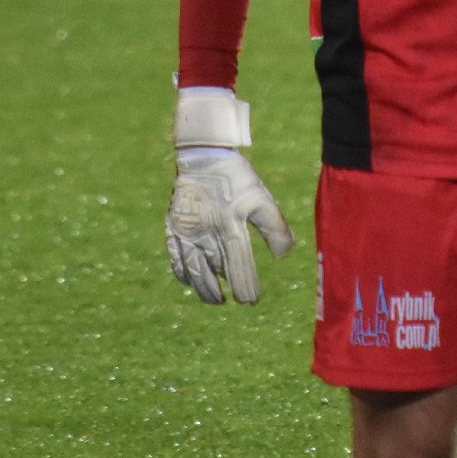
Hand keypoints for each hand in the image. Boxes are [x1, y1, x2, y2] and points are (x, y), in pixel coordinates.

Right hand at [164, 87, 292, 303]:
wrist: (202, 154)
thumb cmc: (236, 177)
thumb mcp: (261, 198)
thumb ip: (274, 227)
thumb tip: (283, 255)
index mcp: (230, 225)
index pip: (239, 265)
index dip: (245, 285)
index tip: (251, 301)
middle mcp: (206, 233)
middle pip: (216, 271)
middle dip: (227, 289)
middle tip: (236, 302)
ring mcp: (187, 232)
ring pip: (194, 269)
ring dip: (205, 287)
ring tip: (216, 299)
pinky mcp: (173, 228)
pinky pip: (175, 257)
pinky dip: (183, 273)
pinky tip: (190, 282)